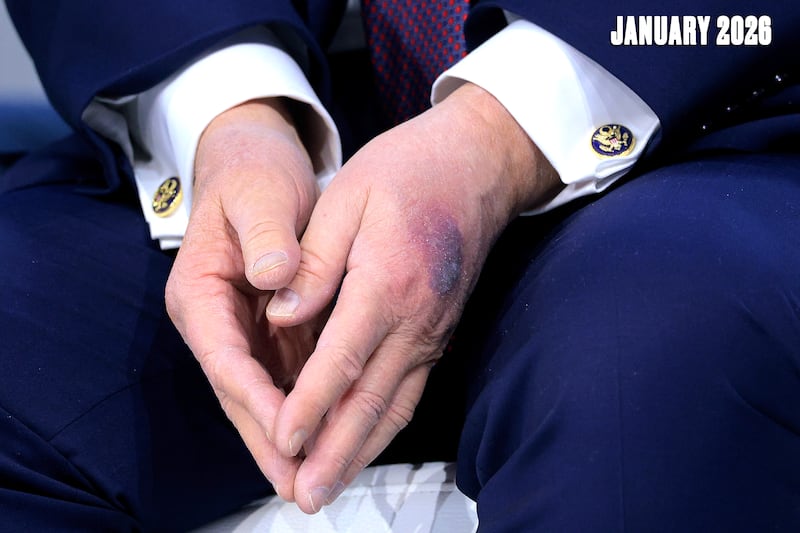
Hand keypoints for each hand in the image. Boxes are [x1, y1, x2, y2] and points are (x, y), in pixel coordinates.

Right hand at [164, 98, 318, 500]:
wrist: (256, 164)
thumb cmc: (253, 175)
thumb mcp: (258, 195)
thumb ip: (265, 234)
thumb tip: (276, 276)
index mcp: (200, 293)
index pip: (225, 357)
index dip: (255, 397)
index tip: (288, 430)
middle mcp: (216, 321)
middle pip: (240, 391)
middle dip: (269, 438)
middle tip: (299, 483)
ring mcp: (243, 329)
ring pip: (263, 393)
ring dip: (288, 435)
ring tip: (316, 475)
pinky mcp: (270, 329)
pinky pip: (286, 376)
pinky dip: (304, 406)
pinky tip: (329, 433)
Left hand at [265, 83, 560, 512]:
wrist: (479, 164)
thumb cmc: (409, 170)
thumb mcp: (349, 196)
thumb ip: (316, 262)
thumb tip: (282, 315)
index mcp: (388, 282)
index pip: (342, 360)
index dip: (308, 407)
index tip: (280, 442)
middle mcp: (417, 318)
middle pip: (372, 401)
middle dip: (336, 453)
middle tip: (307, 497)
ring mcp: (433, 329)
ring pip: (395, 404)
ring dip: (361, 451)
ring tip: (330, 487)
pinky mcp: (439, 330)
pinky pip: (412, 389)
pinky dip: (384, 425)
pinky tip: (364, 443)